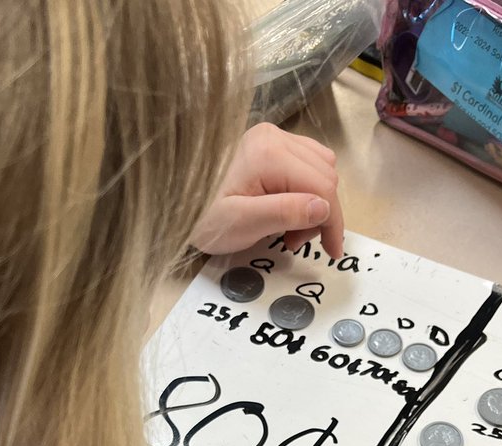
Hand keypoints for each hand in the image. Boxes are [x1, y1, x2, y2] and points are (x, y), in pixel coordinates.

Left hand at [190, 123, 343, 258]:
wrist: (168, 199)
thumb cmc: (200, 216)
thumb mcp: (241, 223)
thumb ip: (284, 213)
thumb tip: (323, 208)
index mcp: (269, 153)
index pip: (323, 187)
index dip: (333, 223)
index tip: (332, 254)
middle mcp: (274, 136)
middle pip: (325, 176)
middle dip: (320, 215)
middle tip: (293, 242)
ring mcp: (270, 136)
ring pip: (320, 168)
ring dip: (314, 203)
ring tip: (287, 229)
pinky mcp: (266, 143)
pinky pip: (305, 163)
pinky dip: (305, 190)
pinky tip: (285, 210)